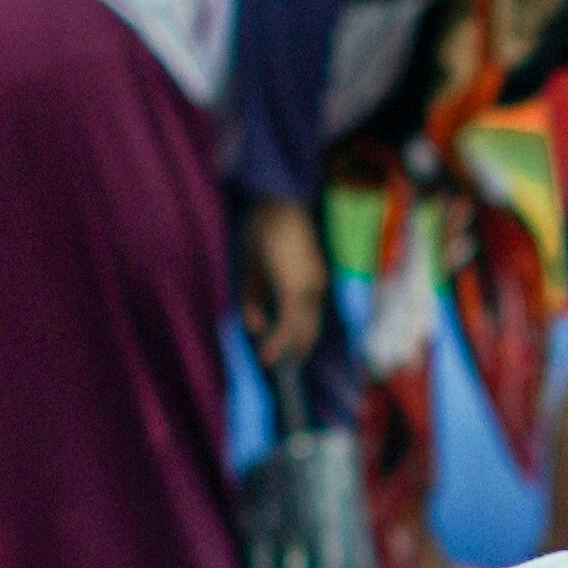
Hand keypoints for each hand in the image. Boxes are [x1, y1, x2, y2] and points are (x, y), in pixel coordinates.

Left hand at [237, 188, 328, 368]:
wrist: (283, 201)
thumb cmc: (260, 232)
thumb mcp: (248, 269)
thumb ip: (252, 302)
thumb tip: (256, 328)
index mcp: (295, 288)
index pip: (290, 330)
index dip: (277, 348)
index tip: (264, 361)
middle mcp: (313, 289)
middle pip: (308, 331)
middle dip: (293, 351)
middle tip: (275, 366)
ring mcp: (319, 282)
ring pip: (315, 322)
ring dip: (301, 339)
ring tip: (284, 353)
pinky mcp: (319, 276)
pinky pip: (315, 309)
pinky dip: (303, 324)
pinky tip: (290, 329)